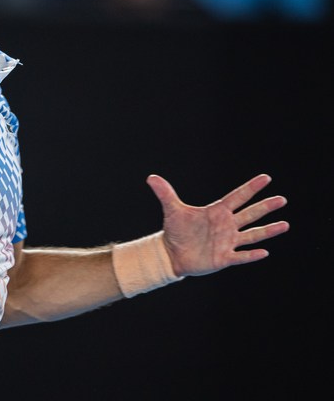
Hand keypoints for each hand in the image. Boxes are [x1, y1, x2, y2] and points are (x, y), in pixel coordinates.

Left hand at [148, 174, 289, 276]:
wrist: (172, 253)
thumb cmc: (176, 231)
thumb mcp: (172, 211)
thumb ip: (165, 193)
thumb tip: (151, 177)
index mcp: (217, 212)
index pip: (237, 197)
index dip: (250, 188)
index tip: (266, 178)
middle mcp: (226, 226)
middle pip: (250, 214)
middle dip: (265, 207)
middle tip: (282, 199)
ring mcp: (228, 242)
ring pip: (252, 234)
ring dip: (268, 230)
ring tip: (285, 224)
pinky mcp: (224, 258)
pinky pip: (241, 256)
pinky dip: (251, 255)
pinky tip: (264, 252)